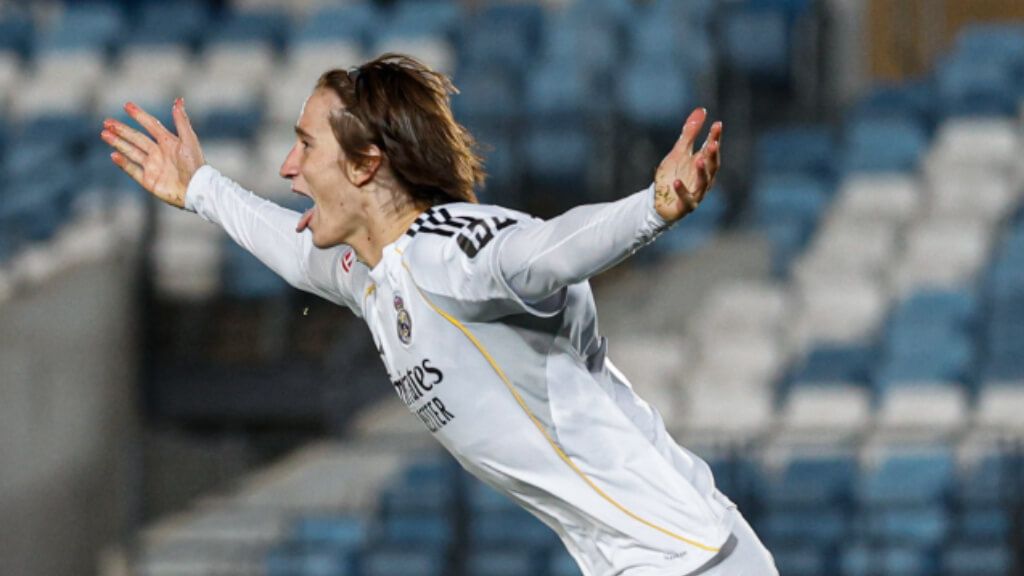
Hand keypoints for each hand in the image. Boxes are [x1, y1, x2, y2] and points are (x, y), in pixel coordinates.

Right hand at [100, 99, 204, 208]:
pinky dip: (123, 163)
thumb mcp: (189, 140)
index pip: (151, 125)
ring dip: (118, 143)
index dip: (139, 115)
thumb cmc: (195, 164)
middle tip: (107, 121)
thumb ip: (182, 121)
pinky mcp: (149, 181)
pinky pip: (132, 170)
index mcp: (168, 142)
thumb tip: (178, 100)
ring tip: (104, 134)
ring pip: (131, 152)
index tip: (127, 105)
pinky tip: (114, 155)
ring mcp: (152, 167)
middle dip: (122, 129)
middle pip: (136, 138)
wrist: (197, 189)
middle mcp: (158, 153)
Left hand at [653, 108, 722, 222]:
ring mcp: (696, 193)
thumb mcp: (679, 151)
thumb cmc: (672, 175)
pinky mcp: (686, 206)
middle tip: (713, 143)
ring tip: (699, 160)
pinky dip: (682, 191)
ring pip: (703, 183)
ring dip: (702, 172)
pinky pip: (686, 199)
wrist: (659, 202)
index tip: (717, 125)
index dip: (715, 137)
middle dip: (713, 155)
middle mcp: (703, 179)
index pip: (711, 149)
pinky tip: (676, 181)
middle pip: (712, 166)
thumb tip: (702, 110)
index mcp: (703, 164)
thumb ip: (690, 133)